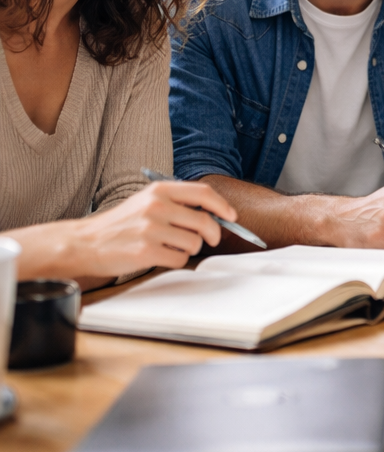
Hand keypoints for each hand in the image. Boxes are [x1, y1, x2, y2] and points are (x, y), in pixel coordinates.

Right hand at [10, 181, 236, 282]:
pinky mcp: (145, 252)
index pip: (203, 193)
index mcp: (160, 191)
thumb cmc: (121, 224)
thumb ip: (177, 202)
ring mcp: (151, 229)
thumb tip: (215, 212)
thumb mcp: (147, 201)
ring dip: (189, 249)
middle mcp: (157, 207)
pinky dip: (176, 260)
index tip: (232, 216)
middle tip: (208, 239)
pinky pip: (179, 259)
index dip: (223, 205)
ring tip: (171, 246)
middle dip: (212, 234)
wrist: (85, 242)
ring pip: (194, 243)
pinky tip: (160, 256)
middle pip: (204, 221)